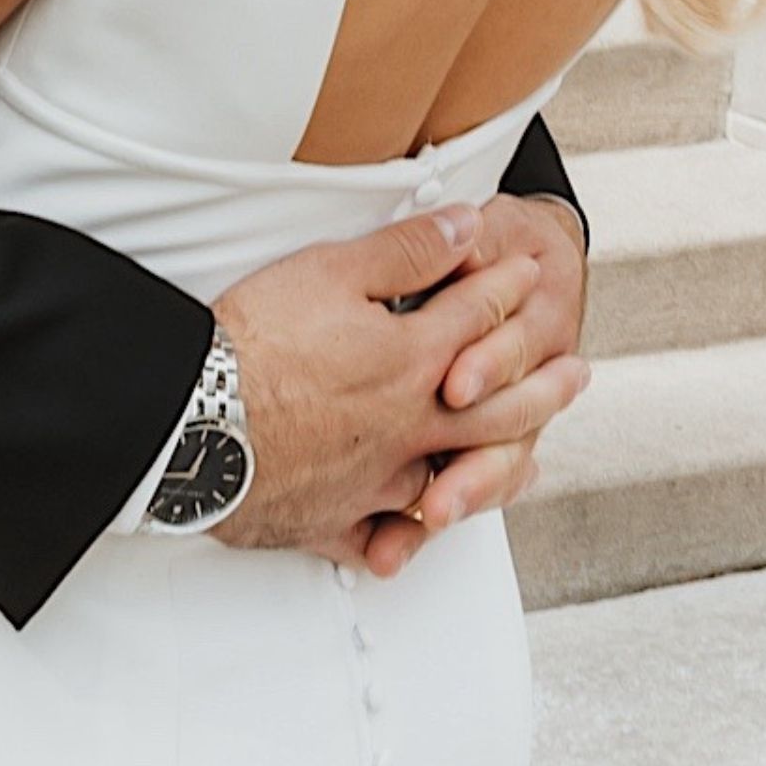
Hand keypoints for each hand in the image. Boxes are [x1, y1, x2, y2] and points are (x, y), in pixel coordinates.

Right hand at [205, 209, 589, 573]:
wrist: (191, 418)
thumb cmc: (252, 344)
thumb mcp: (330, 271)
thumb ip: (407, 252)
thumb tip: (468, 229)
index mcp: (414, 360)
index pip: (476, 315)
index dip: (504, 286)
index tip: (526, 273)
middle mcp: (409, 425)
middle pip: (497, 406)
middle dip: (541, 385)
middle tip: (575, 376)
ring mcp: (375, 476)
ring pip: (452, 476)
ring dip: (497, 469)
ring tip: (525, 464)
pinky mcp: (329, 515)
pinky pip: (375, 533)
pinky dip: (397, 537)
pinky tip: (409, 535)